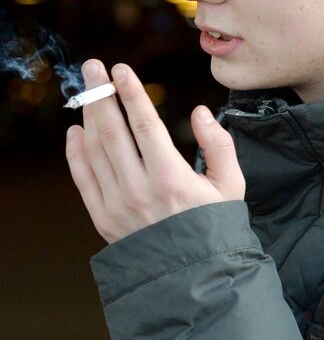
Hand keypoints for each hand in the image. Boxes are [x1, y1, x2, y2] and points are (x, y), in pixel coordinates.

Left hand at [65, 59, 244, 244]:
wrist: (194, 273)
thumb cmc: (215, 226)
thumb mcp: (232, 186)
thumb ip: (219, 145)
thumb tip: (201, 113)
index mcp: (172, 179)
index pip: (145, 124)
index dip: (132, 93)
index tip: (122, 69)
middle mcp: (139, 189)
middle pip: (112, 130)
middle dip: (100, 93)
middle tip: (93, 67)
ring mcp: (116, 204)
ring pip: (94, 150)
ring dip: (88, 116)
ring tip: (88, 92)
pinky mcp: (102, 217)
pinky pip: (82, 176)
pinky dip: (76, 151)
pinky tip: (77, 130)